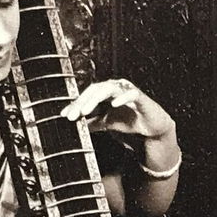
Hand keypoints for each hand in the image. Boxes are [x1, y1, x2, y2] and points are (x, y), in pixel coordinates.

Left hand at [61, 78, 175, 143]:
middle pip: (95, 89)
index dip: (75, 104)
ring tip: (85, 110)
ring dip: (95, 99)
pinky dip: (122, 97)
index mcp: (106, 92)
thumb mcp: (106, 123)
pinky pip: (131, 93)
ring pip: (109, 88)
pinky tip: (113, 104)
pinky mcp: (140, 96)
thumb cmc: (130, 121)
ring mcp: (127, 90)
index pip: (87, 95)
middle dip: (82, 102)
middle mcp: (115, 88)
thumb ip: (92, 122)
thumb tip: (76, 124)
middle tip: (72, 115)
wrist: (151, 129)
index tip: (64, 115)